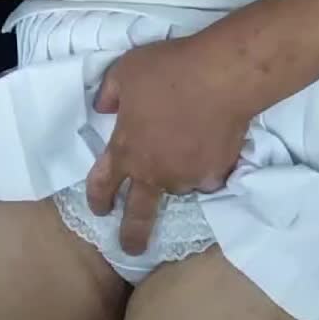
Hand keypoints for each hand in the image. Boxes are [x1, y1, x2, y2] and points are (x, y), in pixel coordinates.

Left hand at [86, 35, 250, 255]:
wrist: (220, 77)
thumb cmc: (167, 71)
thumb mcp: (125, 71)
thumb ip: (110, 94)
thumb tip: (104, 108)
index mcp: (126, 151)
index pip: (102, 184)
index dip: (98, 199)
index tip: (100, 210)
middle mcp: (154, 172)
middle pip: (139, 214)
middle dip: (132, 235)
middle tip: (132, 249)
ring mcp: (187, 176)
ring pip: (178, 186)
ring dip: (177, 177)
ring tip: (186, 154)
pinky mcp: (217, 172)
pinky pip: (208, 175)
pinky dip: (207, 168)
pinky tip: (212, 150)